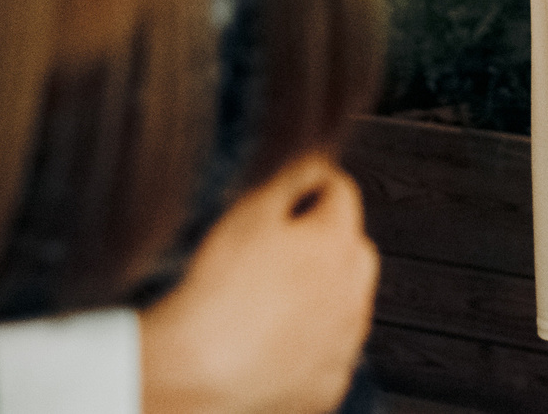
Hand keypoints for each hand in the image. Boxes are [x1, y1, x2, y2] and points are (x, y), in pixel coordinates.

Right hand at [139, 153, 376, 413]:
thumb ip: (291, 176)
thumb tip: (317, 158)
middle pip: (351, 249)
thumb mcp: (248, 213)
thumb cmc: (216, 294)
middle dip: (323, 240)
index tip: (286, 191)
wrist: (193, 378)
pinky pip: (326, 354)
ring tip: (264, 300)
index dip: (311, 185)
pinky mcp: (327, 388)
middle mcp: (355, 295)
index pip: (342, 193)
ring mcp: (343, 345)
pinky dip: (308, 345)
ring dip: (319, 294)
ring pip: (343, 304)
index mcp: (340, 244)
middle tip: (273, 248)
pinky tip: (268, 343)